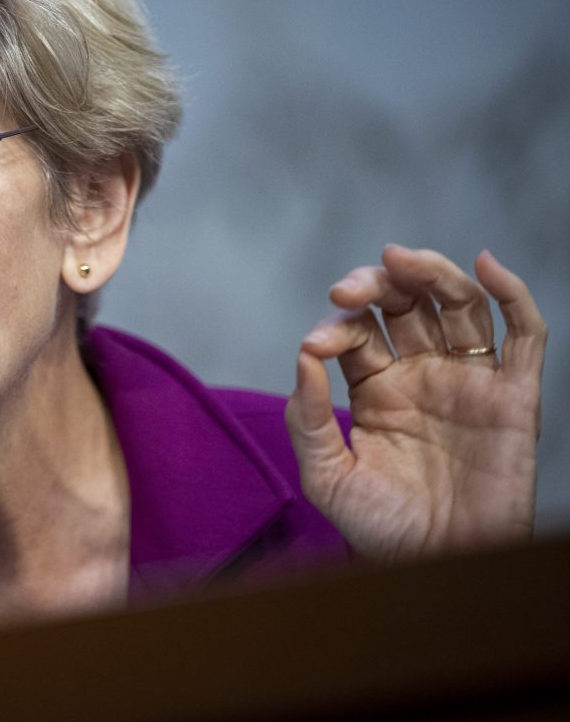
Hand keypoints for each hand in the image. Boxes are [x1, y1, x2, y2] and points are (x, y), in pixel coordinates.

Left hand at [284, 245, 544, 562]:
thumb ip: (304, 417)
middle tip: (350, 287)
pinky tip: (488, 265)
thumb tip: (303, 354)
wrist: (437, 569)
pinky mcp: (514, 398)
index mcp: (375, 387)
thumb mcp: (326, 475)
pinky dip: (512, 294)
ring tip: (401, 258)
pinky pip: (524, 336)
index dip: (337, 324)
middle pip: (406, 303)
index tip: (317, 343)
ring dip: (432, 273)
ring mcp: (469, 381)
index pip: (357, 330)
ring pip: (459, 306)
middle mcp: (423, 374)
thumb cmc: (380, 528)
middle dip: (378, 282)